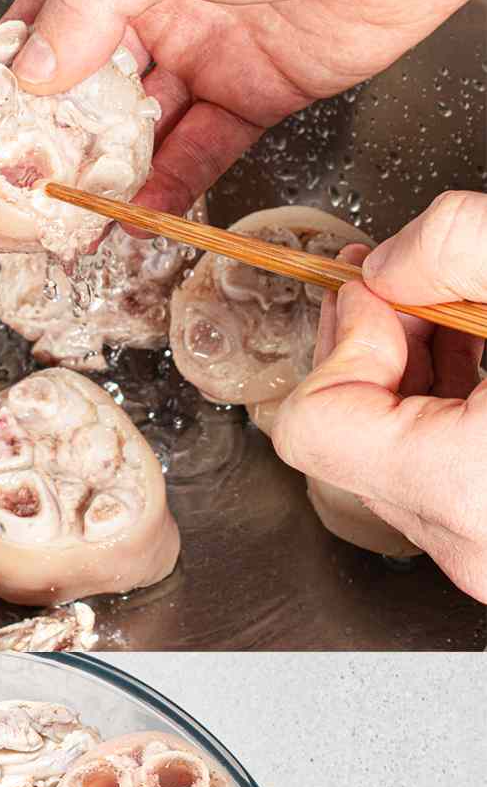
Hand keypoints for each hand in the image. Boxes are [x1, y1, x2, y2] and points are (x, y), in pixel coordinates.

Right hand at [5, 0, 486, 215]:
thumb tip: (36, 71)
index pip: (47, 17)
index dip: (11, 77)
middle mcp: (158, 2)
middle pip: (89, 89)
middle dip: (58, 145)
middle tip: (27, 196)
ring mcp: (205, 52)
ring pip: (142, 130)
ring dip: (111, 178)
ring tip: (81, 221)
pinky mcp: (253, 95)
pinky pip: (200, 152)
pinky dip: (171, 189)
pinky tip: (142, 216)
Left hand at [271, 192, 486, 601]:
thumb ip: (455, 246)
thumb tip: (387, 266)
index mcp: (467, 484)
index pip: (316, 421)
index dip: (343, 341)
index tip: (387, 292)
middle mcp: (470, 540)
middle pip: (348, 439)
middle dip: (379, 349)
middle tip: (426, 292)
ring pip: (394, 459)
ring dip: (417, 380)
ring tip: (474, 325)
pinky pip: (442, 476)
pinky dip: (454, 414)